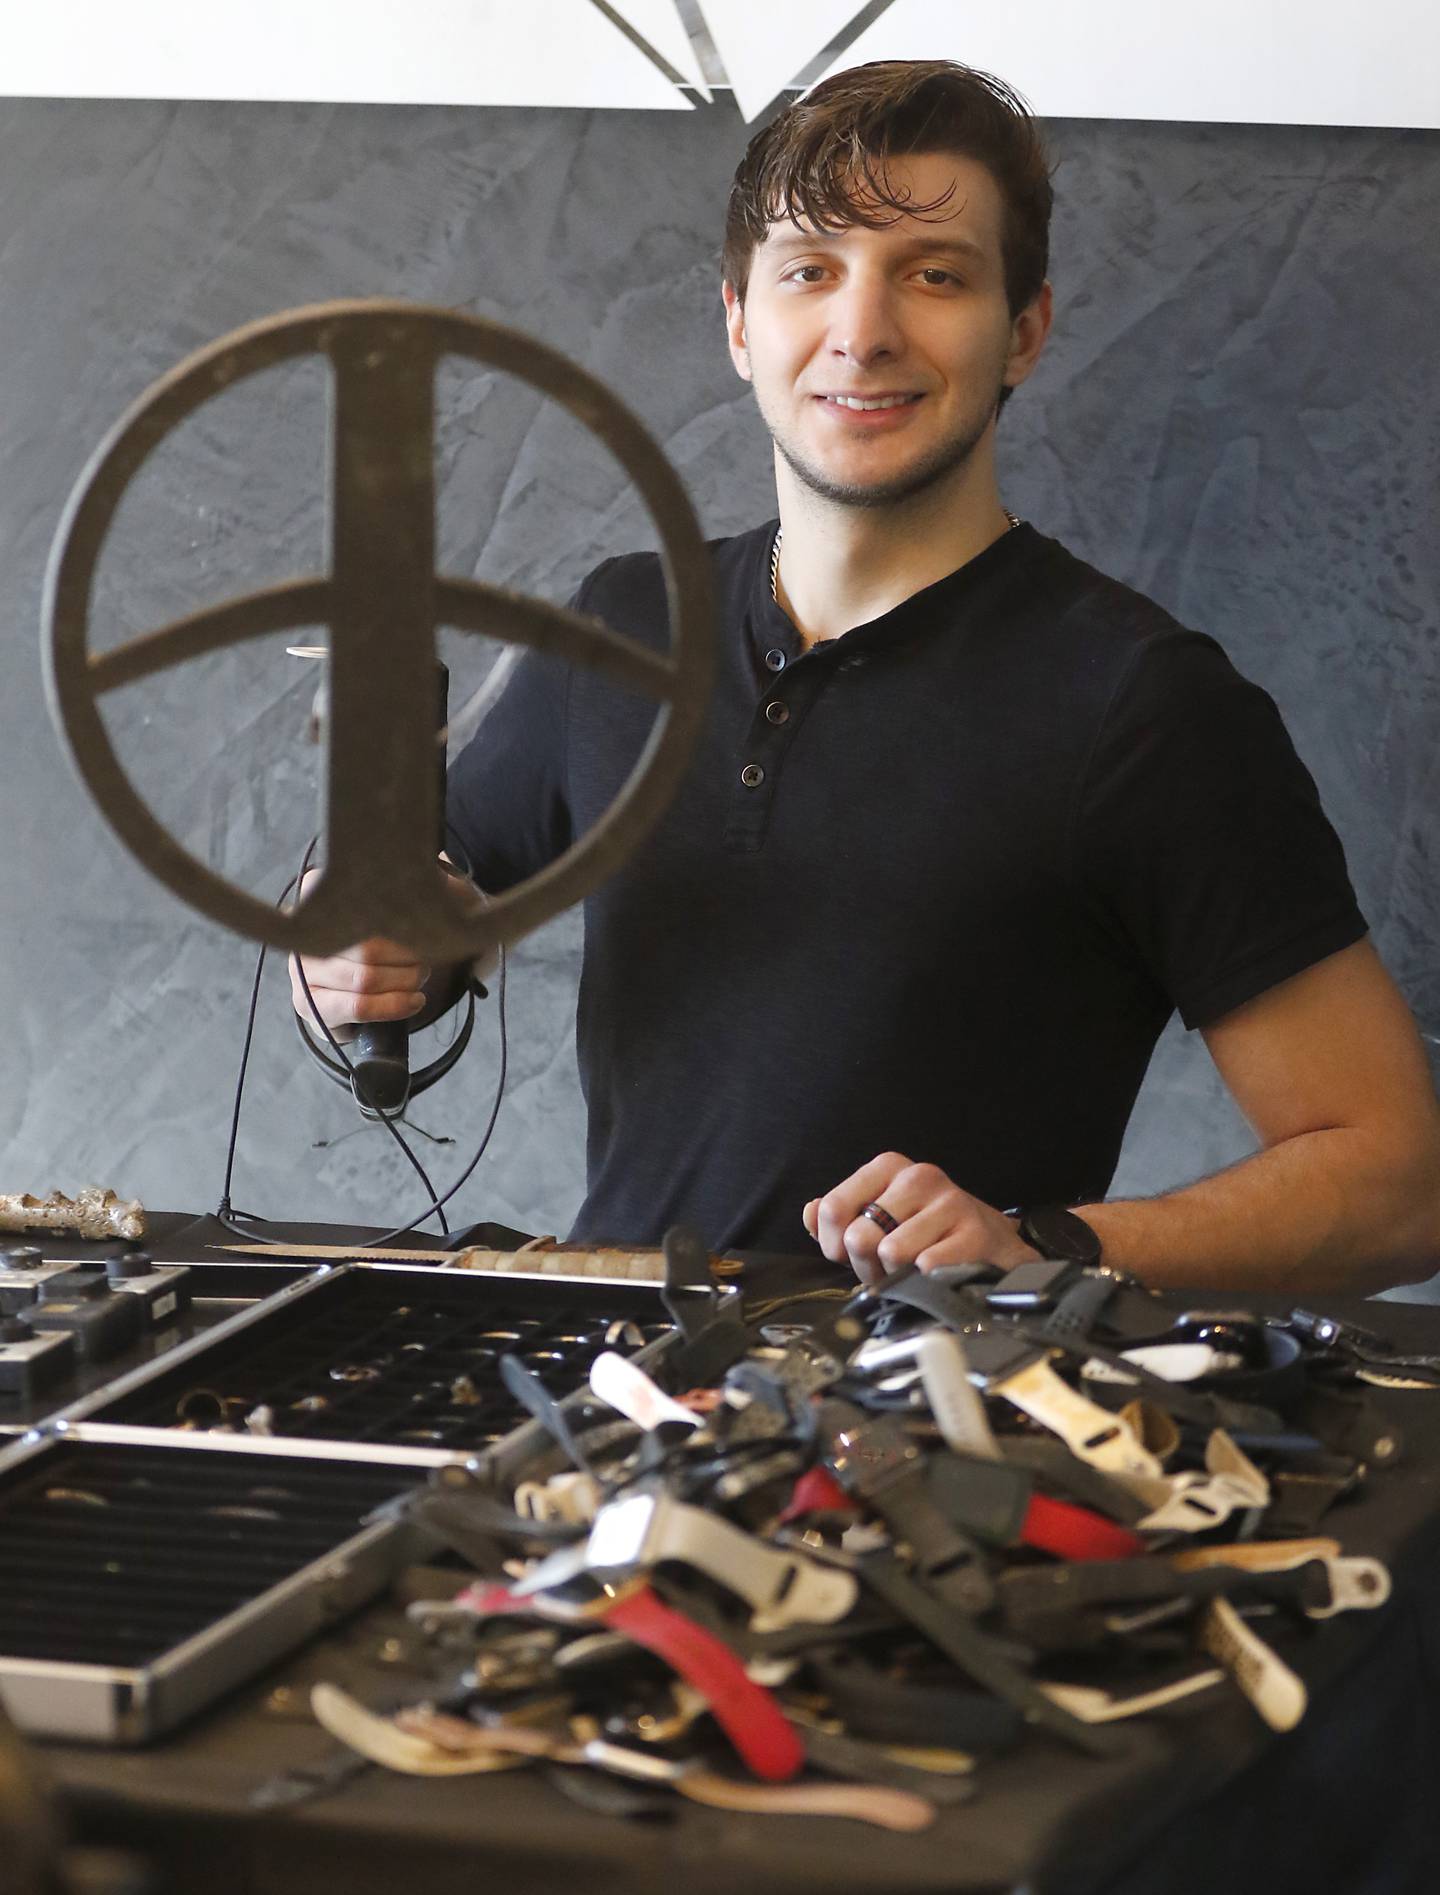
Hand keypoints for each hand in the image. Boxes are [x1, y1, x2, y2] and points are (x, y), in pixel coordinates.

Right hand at [287, 866, 430, 1033]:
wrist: (357, 992)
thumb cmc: (381, 939)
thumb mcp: (400, 904)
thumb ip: (423, 884)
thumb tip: (448, 878)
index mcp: (319, 891)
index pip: (365, 897)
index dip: (404, 915)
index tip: (428, 922)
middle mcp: (306, 930)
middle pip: (370, 947)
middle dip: (410, 958)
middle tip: (427, 959)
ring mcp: (302, 970)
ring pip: (366, 978)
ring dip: (406, 982)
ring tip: (420, 978)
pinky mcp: (311, 1004)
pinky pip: (359, 1006)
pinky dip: (395, 1006)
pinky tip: (415, 1000)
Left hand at [802, 1152, 1041, 1283]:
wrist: (989, 1242)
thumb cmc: (925, 1230)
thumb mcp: (877, 1216)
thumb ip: (838, 1216)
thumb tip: (810, 1213)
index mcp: (888, 1167)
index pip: (832, 1209)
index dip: (834, 1244)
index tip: (848, 1255)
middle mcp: (918, 1177)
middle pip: (860, 1235)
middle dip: (867, 1265)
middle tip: (884, 1268)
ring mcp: (949, 1202)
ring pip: (892, 1253)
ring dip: (897, 1275)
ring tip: (910, 1270)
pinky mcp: (974, 1231)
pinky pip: (927, 1265)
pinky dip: (925, 1279)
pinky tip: (934, 1273)